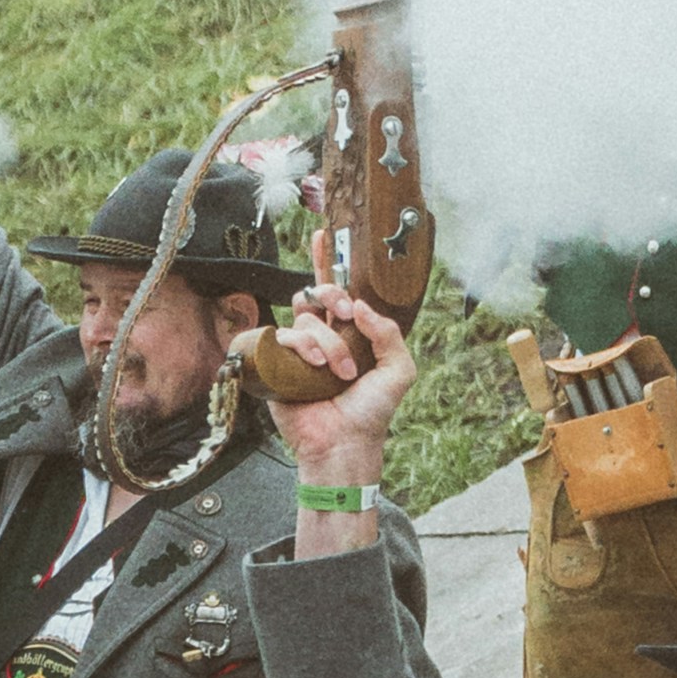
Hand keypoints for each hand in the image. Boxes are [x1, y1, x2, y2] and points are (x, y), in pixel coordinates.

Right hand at [271, 283, 417, 500]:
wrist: (345, 444)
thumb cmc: (372, 412)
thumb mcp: (399, 370)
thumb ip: (387, 333)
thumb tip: (361, 307)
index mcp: (349, 335)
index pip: (337, 293)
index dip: (327, 262)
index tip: (324, 233)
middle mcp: (322, 338)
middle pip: (316, 294)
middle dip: (332, 294)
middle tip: (346, 312)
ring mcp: (298, 350)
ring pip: (305, 318)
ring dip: (327, 341)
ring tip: (339, 372)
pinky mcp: (278, 363)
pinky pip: (286, 337)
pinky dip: (304, 348)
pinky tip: (315, 367)